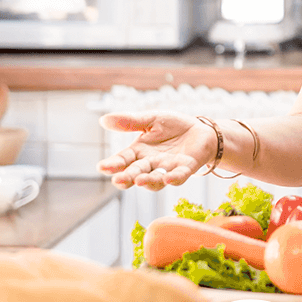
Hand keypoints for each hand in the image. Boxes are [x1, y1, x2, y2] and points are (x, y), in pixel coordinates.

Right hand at [97, 112, 216, 189]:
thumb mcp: (151, 120)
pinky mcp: (186, 168)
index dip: (113, 164)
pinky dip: (173, 178)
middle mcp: (151, 164)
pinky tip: (168, 178)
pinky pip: (179, 176)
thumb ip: (130, 122)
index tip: (102, 167)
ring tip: (139, 181)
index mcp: (139, 152)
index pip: (123, 160)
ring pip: (155, 180)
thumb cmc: (173, 126)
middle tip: (118, 179)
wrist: (200, 129)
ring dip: (148, 181)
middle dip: (127, 177)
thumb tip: (103, 120)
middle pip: (136, 173)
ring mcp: (168, 168)